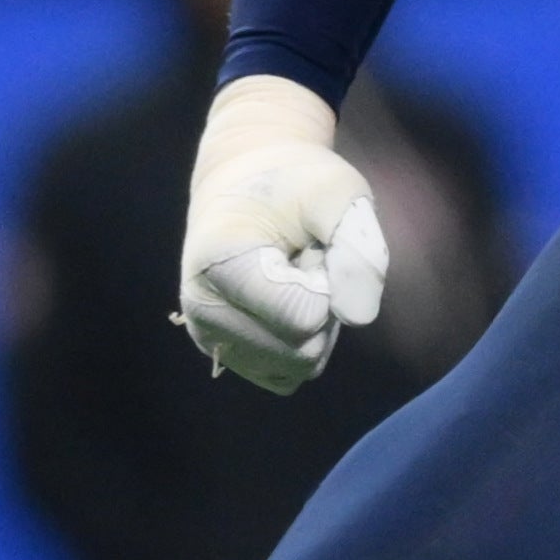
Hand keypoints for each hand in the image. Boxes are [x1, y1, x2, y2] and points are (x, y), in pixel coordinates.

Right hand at [180, 74, 387, 393]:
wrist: (245, 185)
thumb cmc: (295, 184)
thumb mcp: (338, 193)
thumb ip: (358, 248)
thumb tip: (358, 317)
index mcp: (218, 265)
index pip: (305, 318)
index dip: (329, 280)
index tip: (306, 241)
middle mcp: (202, 311)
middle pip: (305, 351)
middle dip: (324, 305)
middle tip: (303, 258)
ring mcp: (210, 338)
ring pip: (301, 367)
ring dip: (315, 325)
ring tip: (291, 276)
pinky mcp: (227, 356)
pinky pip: (291, 374)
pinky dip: (302, 343)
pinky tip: (287, 300)